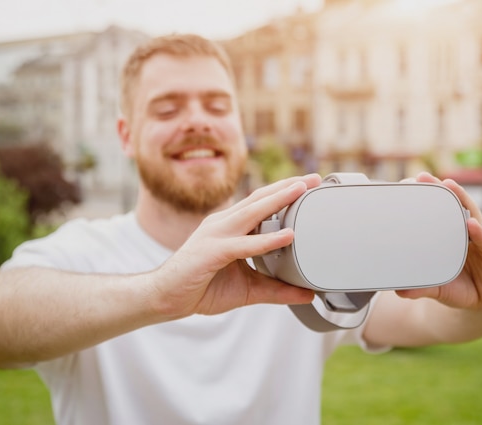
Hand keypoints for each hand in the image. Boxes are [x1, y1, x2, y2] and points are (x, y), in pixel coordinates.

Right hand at [148, 174, 321, 319]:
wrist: (165, 298)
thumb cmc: (201, 287)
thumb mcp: (248, 289)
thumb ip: (276, 290)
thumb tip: (307, 294)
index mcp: (230, 226)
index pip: (261, 203)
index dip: (285, 193)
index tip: (310, 186)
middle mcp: (223, 223)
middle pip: (260, 198)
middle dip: (288, 187)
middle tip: (316, 179)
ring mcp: (216, 234)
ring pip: (252, 212)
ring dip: (279, 200)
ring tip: (302, 190)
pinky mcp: (212, 251)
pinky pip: (244, 244)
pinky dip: (267, 240)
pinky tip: (287, 236)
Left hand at [395, 172, 481, 312]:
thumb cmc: (462, 286)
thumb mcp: (440, 288)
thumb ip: (423, 287)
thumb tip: (399, 291)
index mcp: (449, 236)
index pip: (437, 213)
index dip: (425, 199)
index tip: (406, 184)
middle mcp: (466, 231)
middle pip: (453, 205)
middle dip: (439, 189)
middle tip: (422, 177)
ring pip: (471, 214)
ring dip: (460, 198)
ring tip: (447, 185)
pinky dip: (480, 233)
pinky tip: (471, 225)